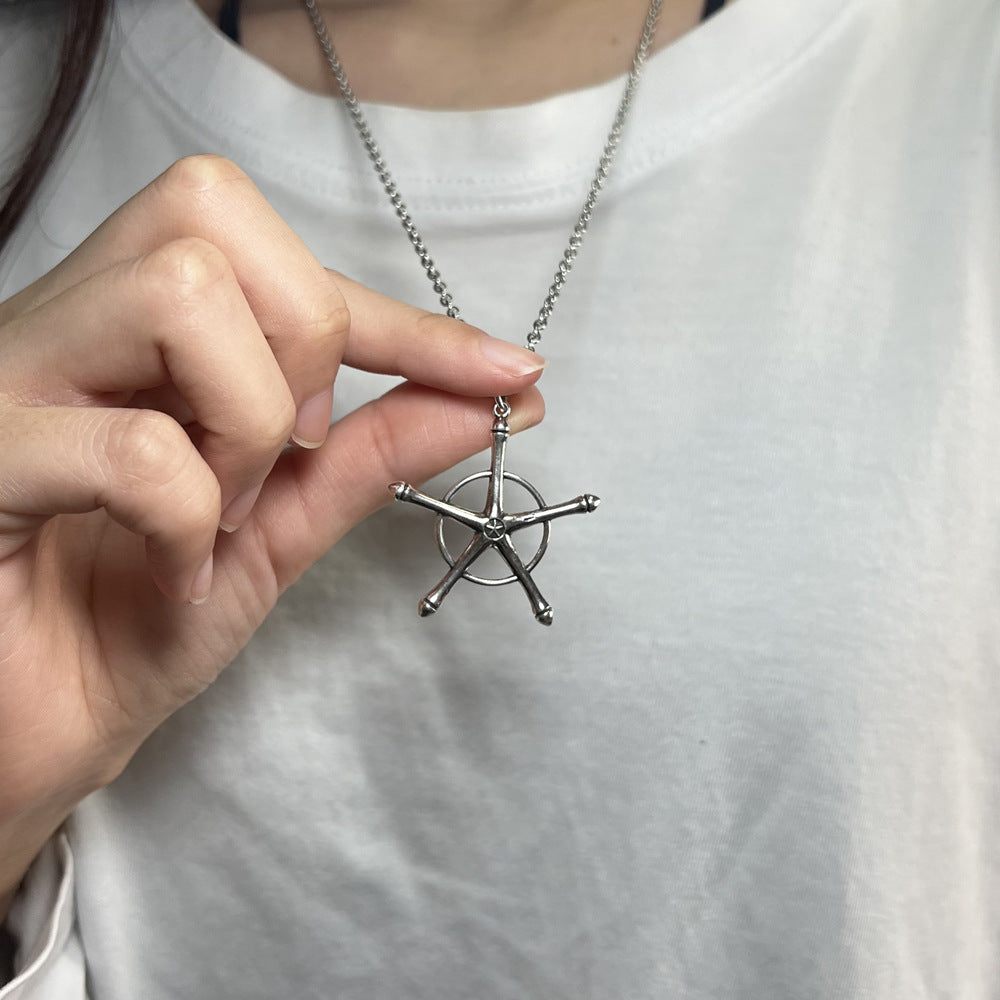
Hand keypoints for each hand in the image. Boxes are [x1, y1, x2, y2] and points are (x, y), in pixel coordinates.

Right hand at [0, 156, 543, 908]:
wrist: (27, 732)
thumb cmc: (133, 624)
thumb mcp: (280, 528)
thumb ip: (373, 453)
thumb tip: (492, 398)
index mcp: (136, 332)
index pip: (284, 263)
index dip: (406, 319)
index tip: (508, 371)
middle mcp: (65, 323)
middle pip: (214, 215)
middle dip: (300, 347)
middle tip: (279, 459)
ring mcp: (12, 377)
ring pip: (181, 295)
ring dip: (246, 426)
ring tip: (216, 512)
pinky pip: (137, 445)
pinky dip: (189, 518)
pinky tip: (167, 570)